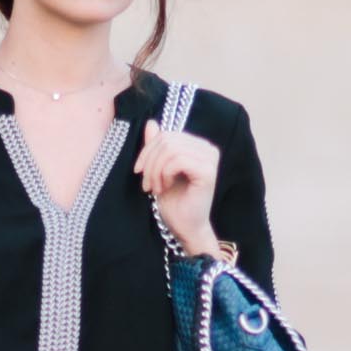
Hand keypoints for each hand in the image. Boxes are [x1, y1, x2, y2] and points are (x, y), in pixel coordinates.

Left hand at [133, 120, 220, 258]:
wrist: (186, 228)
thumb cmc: (174, 202)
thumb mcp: (158, 170)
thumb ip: (156, 147)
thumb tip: (151, 122)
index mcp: (198, 146)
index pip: (166, 134)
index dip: (147, 150)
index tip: (140, 172)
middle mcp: (208, 149)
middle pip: (167, 139)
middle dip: (150, 161)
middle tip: (147, 184)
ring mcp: (210, 159)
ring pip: (171, 149)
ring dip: (155, 170)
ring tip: (155, 187)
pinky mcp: (208, 171)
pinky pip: (178, 160)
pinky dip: (165, 174)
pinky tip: (165, 187)